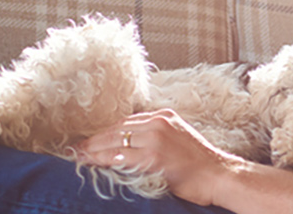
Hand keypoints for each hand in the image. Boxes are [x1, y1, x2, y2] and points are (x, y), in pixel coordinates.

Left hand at [76, 109, 243, 205]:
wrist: (219, 174)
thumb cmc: (200, 164)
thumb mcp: (179, 139)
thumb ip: (157, 137)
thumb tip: (131, 146)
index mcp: (164, 116)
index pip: (125, 122)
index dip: (104, 133)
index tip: (88, 141)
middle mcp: (158, 122)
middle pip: (116, 129)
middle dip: (93, 140)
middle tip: (73, 149)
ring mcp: (155, 138)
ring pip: (114, 142)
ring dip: (92, 150)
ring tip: (77, 157)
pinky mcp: (153, 155)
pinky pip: (120, 156)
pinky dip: (102, 160)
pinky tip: (91, 164)